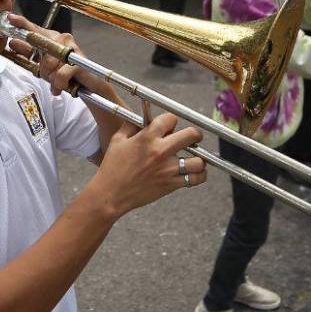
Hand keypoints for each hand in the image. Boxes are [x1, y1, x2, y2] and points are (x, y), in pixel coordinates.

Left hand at [3, 12, 87, 96]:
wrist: (91, 87)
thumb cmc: (67, 74)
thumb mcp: (45, 64)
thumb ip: (30, 52)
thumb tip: (13, 42)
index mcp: (53, 38)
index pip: (35, 29)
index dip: (23, 23)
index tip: (10, 18)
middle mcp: (63, 39)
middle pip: (40, 49)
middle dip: (43, 68)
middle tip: (50, 76)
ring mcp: (72, 49)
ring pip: (49, 64)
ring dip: (52, 78)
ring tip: (59, 82)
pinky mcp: (79, 62)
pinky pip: (60, 75)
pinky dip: (59, 84)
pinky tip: (64, 86)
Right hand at [91, 113, 206, 217]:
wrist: (111, 194)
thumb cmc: (112, 167)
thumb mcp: (118, 140)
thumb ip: (131, 126)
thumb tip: (142, 118)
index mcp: (147, 137)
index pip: (170, 119)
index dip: (171, 121)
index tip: (170, 126)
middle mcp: (161, 151)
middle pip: (191, 135)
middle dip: (194, 135)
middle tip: (193, 138)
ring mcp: (168, 169)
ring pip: (199, 160)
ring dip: (199, 158)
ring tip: (194, 159)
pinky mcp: (171, 184)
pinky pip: (196, 178)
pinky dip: (199, 175)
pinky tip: (195, 173)